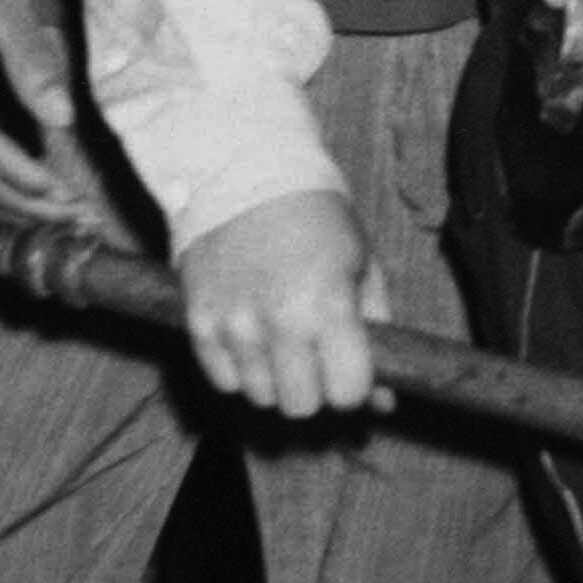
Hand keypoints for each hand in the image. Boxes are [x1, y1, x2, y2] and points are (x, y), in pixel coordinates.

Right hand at [175, 191, 381, 419]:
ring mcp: (232, 326)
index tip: (352, 368)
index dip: (355, 386)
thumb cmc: (316, 221)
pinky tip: (252, 336)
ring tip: (283, 338)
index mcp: (327, 304)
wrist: (244, 176)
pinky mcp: (197, 324)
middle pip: (301, 406)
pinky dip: (241, 370)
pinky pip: (224, 382)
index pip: (347, 393)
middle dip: (317, 389)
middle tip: (317, 357)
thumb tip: (385, 402)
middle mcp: (277, 321)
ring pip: (261, 399)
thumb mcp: (362, 266)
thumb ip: (376, 334)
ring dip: (277, 380)